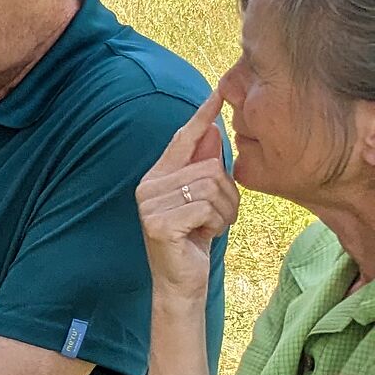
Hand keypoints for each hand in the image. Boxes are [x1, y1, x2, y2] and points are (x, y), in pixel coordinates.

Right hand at [136, 91, 235, 303]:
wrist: (181, 281)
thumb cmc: (193, 238)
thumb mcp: (203, 200)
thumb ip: (203, 168)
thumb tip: (212, 131)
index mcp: (156, 177)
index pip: (182, 140)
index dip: (201, 117)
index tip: (218, 93)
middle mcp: (148, 186)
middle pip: (208, 168)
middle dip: (227, 194)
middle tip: (219, 216)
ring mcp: (150, 205)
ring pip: (211, 188)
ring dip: (224, 211)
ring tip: (212, 226)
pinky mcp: (159, 223)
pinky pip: (206, 208)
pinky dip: (217, 224)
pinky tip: (204, 236)